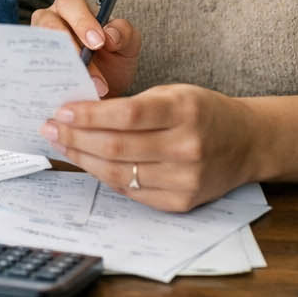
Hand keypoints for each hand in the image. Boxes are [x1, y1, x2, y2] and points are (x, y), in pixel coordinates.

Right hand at [30, 0, 139, 97]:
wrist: (104, 93)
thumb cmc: (113, 62)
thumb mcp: (127, 46)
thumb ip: (124, 34)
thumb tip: (110, 35)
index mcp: (74, 9)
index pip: (70, 3)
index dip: (82, 21)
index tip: (99, 43)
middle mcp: (50, 22)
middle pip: (47, 22)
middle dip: (68, 44)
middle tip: (85, 64)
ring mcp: (37, 46)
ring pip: (37, 47)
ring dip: (58, 66)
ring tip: (79, 85)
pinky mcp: (31, 69)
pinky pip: (31, 72)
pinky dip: (45, 82)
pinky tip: (63, 96)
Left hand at [39, 84, 261, 211]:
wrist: (247, 143)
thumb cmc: (203, 112)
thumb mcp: (174, 94)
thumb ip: (133, 104)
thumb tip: (81, 112)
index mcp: (185, 111)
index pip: (127, 115)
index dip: (89, 115)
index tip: (61, 111)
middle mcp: (187, 147)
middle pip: (117, 146)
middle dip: (76, 137)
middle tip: (50, 128)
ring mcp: (185, 179)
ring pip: (119, 173)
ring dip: (83, 159)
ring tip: (62, 145)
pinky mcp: (181, 202)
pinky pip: (132, 192)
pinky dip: (105, 177)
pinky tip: (88, 163)